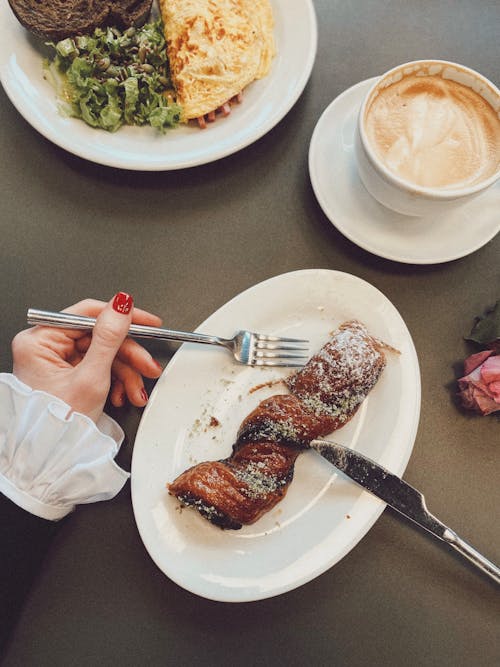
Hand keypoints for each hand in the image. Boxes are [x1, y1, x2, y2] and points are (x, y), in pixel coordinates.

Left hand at [11, 293, 162, 422]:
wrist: (50, 461)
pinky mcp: (66, 374)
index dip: (123, 318)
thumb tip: (121, 305)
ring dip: (125, 374)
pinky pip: (98, 367)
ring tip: (135, 391)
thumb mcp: (91, 378)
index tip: (148, 322)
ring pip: (103, 354)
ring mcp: (55, 361)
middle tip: (147, 366)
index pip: (88, 314)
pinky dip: (114, 381)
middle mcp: (44, 347)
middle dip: (128, 357)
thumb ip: (108, 338)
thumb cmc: (58, 426)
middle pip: (99, 337)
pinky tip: (121, 395)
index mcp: (39, 340)